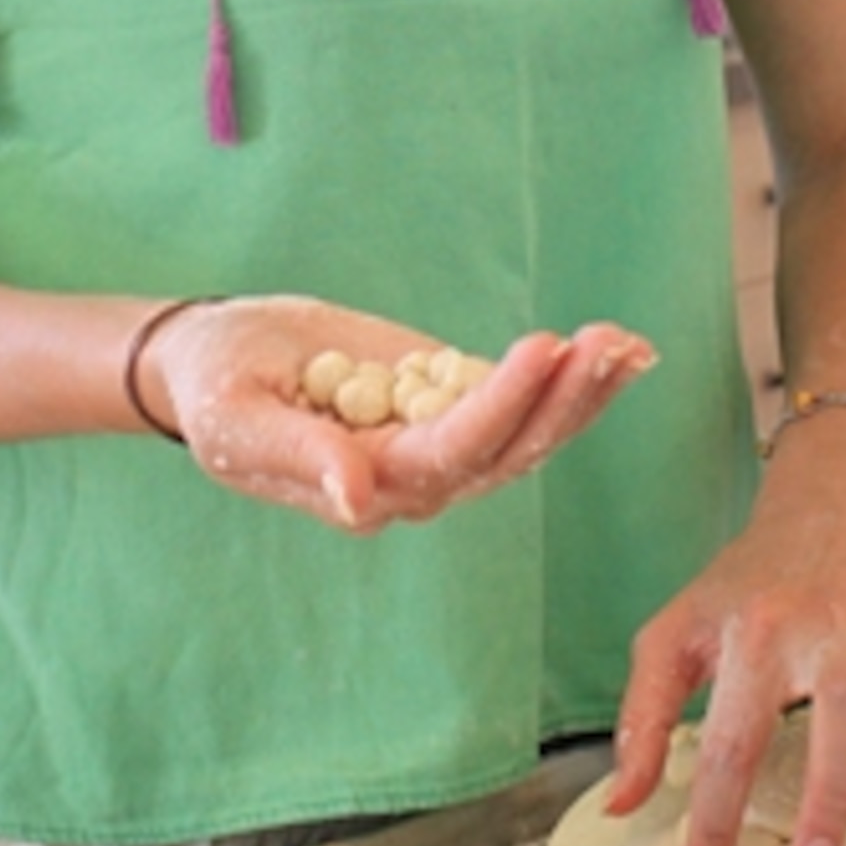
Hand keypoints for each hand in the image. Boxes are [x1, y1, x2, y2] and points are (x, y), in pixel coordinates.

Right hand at [141, 297, 656, 530]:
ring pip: (528, 431)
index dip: (501, 404)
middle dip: (564, 400)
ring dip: (581, 391)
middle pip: (508, 451)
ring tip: (629, 344)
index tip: (541, 348)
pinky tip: (616, 346)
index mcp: (370, 486)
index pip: (451, 453)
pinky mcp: (450, 399)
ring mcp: (441, 439)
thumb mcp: (237, 423)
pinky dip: (570, 376)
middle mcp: (419, 477)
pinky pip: (521, 396)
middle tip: (610, 345)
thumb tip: (359, 501)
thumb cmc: (216, 391)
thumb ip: (301, 458)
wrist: (218, 356)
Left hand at [604, 439, 845, 845]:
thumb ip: (643, 717)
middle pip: (834, 716)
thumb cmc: (748, 579)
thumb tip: (623, 803)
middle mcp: (822, 628)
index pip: (730, 743)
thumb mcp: (677, 631)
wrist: (828, 495)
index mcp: (752, 635)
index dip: (713, 824)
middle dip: (827, 797)